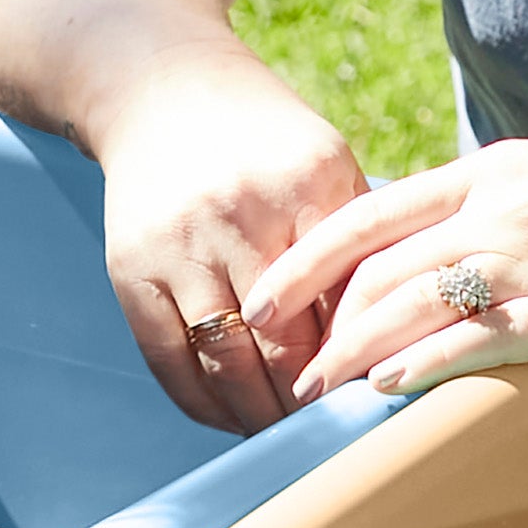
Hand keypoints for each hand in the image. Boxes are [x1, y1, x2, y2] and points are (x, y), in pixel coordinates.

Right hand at [92, 58, 372, 435]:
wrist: (161, 88)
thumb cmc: (264, 140)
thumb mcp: (325, 165)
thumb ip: (358, 244)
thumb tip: (397, 340)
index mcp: (308, 185)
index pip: (345, 303)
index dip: (360, 365)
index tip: (377, 403)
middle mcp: (240, 214)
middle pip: (286, 344)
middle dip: (311, 404)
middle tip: (334, 438)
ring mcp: (179, 244)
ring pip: (227, 362)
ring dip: (258, 416)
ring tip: (286, 438)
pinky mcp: (130, 268)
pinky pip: (168, 360)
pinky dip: (202, 403)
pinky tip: (230, 418)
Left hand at [270, 138, 527, 399]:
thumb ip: (495, 208)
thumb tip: (435, 247)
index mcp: (494, 172)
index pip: (372, 211)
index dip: (306, 256)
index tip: (264, 294)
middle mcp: (504, 206)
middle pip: (380, 264)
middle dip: (318, 318)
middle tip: (280, 364)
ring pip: (416, 301)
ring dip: (353, 350)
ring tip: (313, 390)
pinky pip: (481, 337)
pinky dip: (425, 361)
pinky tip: (387, 387)